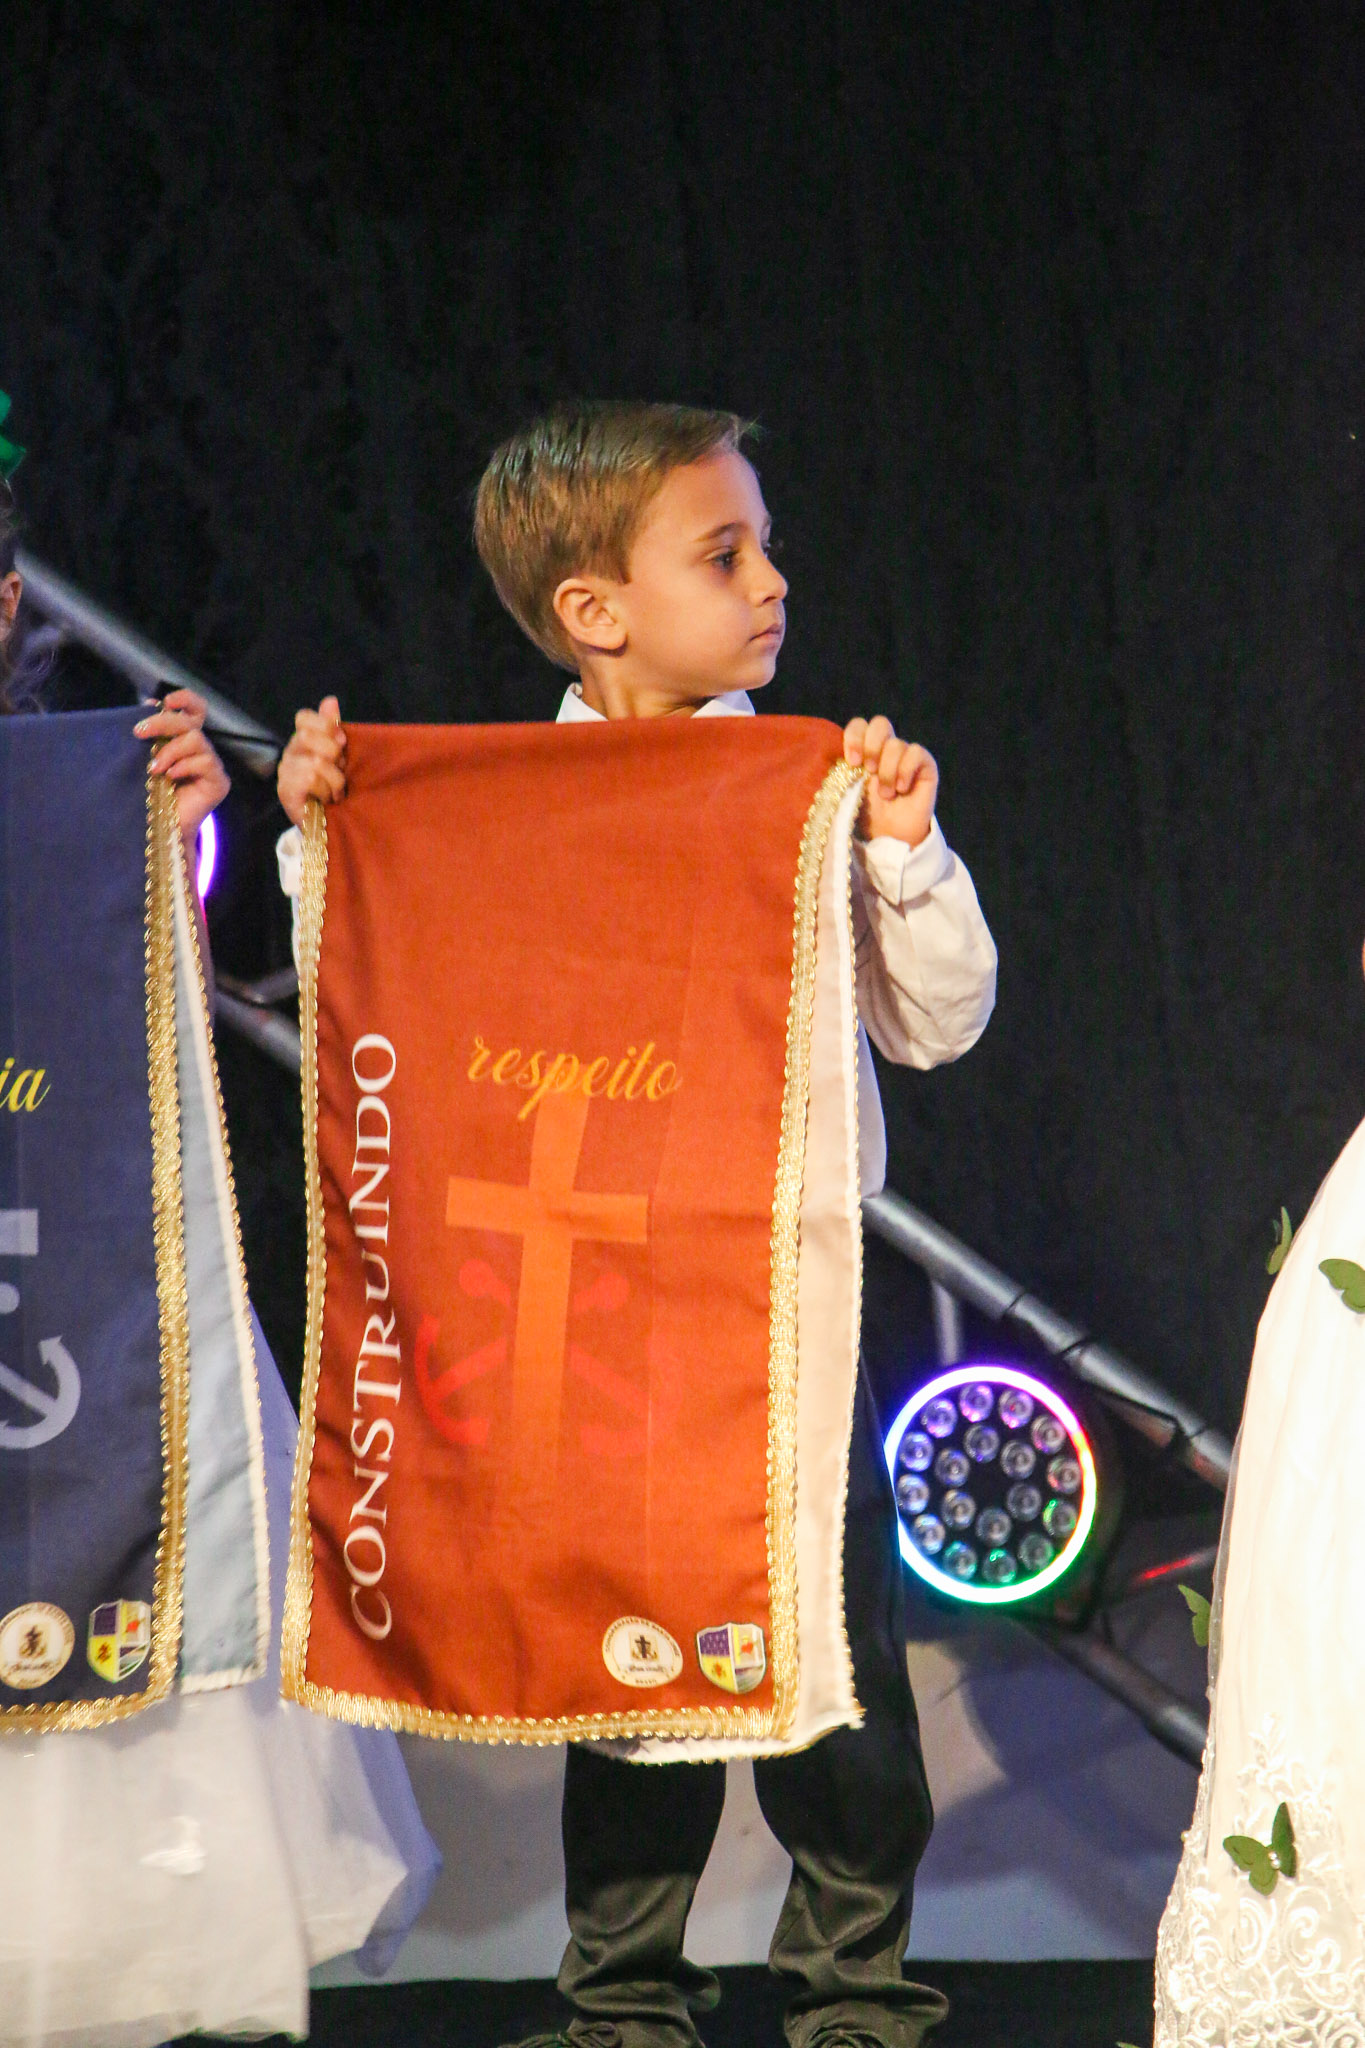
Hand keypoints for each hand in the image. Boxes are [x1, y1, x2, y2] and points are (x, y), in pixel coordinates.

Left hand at [135, 689, 229, 847]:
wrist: (162, 829)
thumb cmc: (152, 794)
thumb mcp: (147, 758)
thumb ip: (151, 735)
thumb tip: (148, 704)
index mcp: (186, 740)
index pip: (196, 710)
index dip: (186, 699)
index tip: (165, 701)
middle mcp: (202, 750)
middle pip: (191, 722)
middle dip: (163, 723)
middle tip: (139, 732)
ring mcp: (213, 766)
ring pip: (197, 740)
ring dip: (170, 750)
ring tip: (154, 768)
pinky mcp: (219, 783)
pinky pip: (205, 762)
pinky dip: (184, 766)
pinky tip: (170, 777)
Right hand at [277, 695, 345, 824]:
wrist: (328, 825)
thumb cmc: (333, 789)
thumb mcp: (339, 756)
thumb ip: (333, 728)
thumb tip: (330, 700)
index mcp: (302, 740)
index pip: (304, 717)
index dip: (327, 726)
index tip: (343, 743)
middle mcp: (290, 752)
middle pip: (310, 736)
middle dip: (334, 756)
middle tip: (340, 773)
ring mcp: (284, 771)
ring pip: (315, 761)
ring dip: (334, 780)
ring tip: (335, 792)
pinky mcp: (285, 790)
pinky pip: (309, 778)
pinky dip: (325, 790)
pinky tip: (325, 800)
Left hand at [843, 715, 937, 846]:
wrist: (890, 838)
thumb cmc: (867, 815)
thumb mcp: (847, 790)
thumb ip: (842, 770)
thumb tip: (835, 755)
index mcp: (865, 750)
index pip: (860, 725)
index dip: (854, 736)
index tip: (852, 761)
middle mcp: (887, 749)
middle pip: (880, 723)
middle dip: (871, 745)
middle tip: (868, 770)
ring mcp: (907, 756)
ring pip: (896, 744)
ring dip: (887, 772)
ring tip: (886, 794)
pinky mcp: (926, 765)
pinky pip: (916, 752)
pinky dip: (906, 770)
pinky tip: (902, 789)